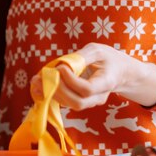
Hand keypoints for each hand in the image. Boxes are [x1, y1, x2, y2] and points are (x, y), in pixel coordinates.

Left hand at [30, 43, 155, 109]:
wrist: (119, 72)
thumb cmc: (108, 59)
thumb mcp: (98, 50)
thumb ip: (82, 56)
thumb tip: (63, 64)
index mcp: (106, 82)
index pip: (86, 89)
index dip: (71, 80)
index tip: (60, 67)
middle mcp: (98, 97)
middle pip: (77, 102)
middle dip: (58, 90)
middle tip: (42, 76)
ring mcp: (90, 102)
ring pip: (69, 104)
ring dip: (51, 93)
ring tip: (36, 80)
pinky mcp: (80, 101)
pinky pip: (65, 102)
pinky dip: (51, 95)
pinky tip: (38, 85)